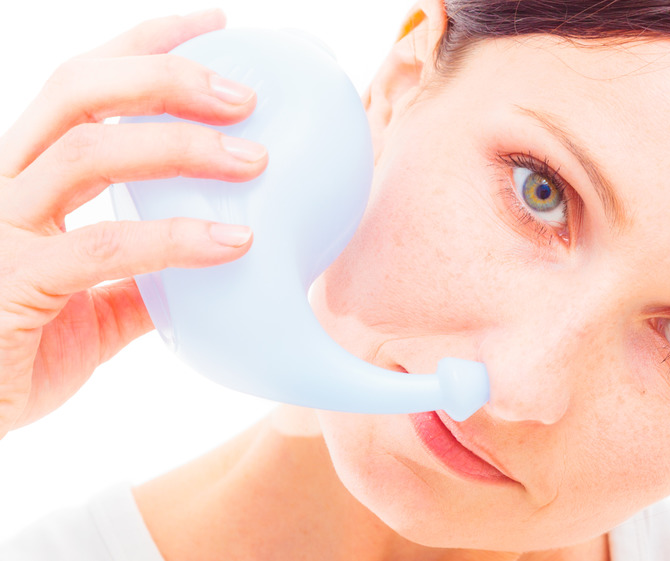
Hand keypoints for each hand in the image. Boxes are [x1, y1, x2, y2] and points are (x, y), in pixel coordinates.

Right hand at [0, 10, 266, 436]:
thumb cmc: (22, 350)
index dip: (144, 44)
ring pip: (87, 153)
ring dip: (180, 145)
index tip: (215, 24)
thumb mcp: (95, 302)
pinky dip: (175, 238)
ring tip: (255, 159)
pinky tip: (236, 243)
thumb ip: (145, 274)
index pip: (81, 85)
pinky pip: (102, 248)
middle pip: (75, 92)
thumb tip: (215, 256)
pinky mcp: (15, 282)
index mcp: (25, 177)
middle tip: (246, 94)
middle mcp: (4, 185)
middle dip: (165, 76)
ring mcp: (2, 229)